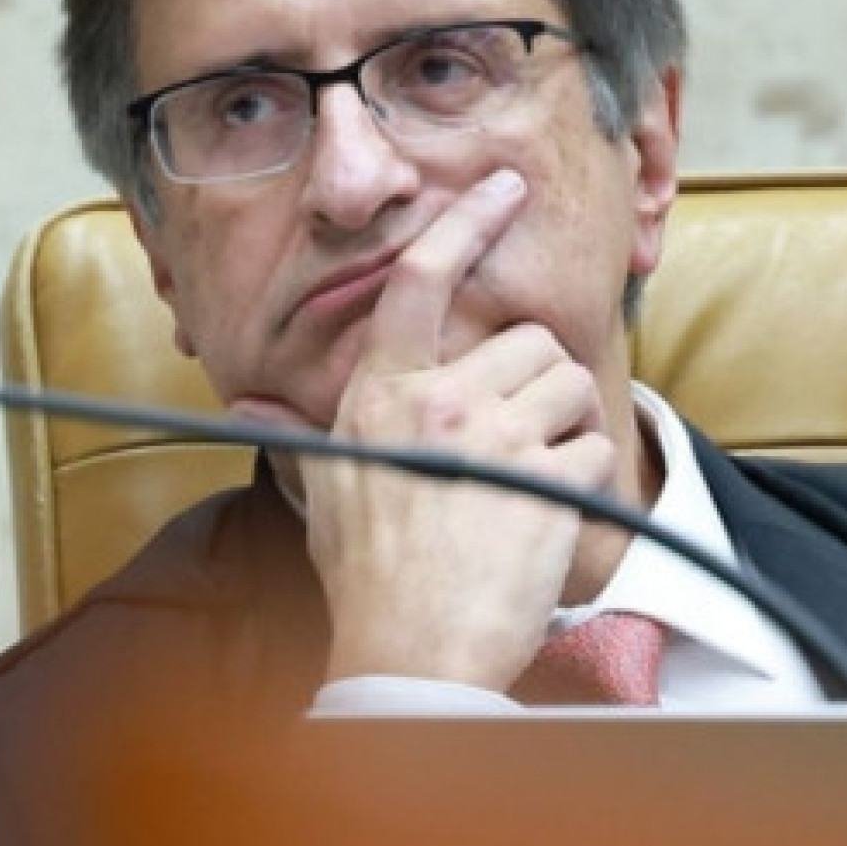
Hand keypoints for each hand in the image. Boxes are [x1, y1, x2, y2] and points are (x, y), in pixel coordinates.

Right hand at [240, 169, 616, 690]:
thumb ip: (303, 434)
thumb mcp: (321, 494)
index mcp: (378, 398)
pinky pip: (596, 448)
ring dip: (568, 427)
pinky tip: (549, 519)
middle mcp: (436, 405)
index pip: (418, 284)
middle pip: (527, 342)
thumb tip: (251, 403)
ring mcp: (494, 439)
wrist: (409, 657)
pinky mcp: (546, 480)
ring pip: (571, 384)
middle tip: (516, 444)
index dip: (464, 224)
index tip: (502, 188)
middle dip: (536, 386)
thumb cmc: (366, 583)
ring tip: (534, 480)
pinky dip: (587, 482)